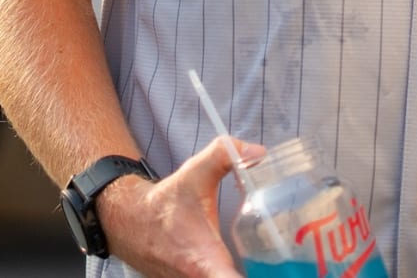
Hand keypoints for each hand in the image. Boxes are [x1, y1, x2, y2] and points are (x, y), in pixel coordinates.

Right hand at [98, 136, 266, 277]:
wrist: (130, 224)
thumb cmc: (165, 204)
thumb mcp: (194, 174)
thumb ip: (224, 157)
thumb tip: (257, 151)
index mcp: (203, 261)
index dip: (254, 276)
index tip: (278, 272)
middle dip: (262, 272)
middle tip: (285, 262)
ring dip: (248, 272)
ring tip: (267, 262)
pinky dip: (231, 273)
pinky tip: (248, 265)